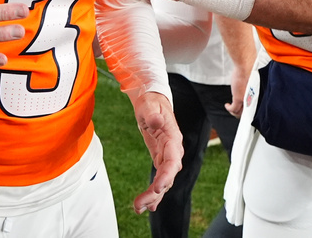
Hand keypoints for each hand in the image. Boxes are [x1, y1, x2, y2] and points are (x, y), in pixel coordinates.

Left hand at [131, 92, 183, 213]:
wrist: (153, 102)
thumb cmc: (151, 103)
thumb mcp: (149, 105)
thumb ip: (152, 114)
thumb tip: (156, 121)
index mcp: (173, 138)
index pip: (173, 160)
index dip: (166, 175)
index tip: (158, 188)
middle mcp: (174, 150)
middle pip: (168, 175)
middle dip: (156, 192)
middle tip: (141, 205)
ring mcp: (168, 156)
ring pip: (164, 181)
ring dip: (153, 196)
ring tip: (138, 208)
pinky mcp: (161, 159)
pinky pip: (160, 179)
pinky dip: (154, 193)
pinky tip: (147, 206)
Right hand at [225, 64, 249, 118]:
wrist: (245, 67)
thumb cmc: (248, 70)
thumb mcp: (250, 81)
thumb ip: (248, 86)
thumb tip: (245, 87)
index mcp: (255, 96)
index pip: (251, 107)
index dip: (245, 109)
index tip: (241, 107)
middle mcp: (251, 99)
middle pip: (245, 112)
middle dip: (239, 112)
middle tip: (234, 108)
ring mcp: (245, 100)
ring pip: (239, 112)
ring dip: (233, 111)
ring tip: (230, 107)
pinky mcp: (239, 99)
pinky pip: (233, 109)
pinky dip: (229, 108)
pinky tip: (227, 105)